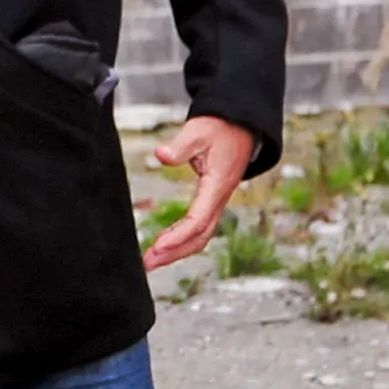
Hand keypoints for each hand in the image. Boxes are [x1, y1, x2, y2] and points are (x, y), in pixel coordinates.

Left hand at [142, 115, 257, 268]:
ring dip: (177, 251)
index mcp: (217, 185)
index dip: (178, 236)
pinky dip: (182, 239)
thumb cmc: (220, 128)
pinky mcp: (212, 200)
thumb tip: (161, 154)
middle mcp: (219, 199)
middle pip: (199, 236)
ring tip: (151, 261)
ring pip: (200, 236)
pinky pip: (199, 227)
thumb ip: (180, 146)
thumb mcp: (198, 131)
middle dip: (174, 253)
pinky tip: (164, 245)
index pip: (198, 219)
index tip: (158, 247)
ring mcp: (217, 202)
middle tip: (148, 264)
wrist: (241, 125)